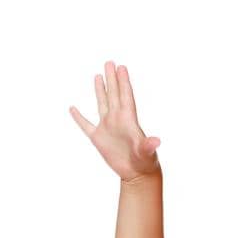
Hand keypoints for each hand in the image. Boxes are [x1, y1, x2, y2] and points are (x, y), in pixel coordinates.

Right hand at [69, 61, 160, 181]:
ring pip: (102, 104)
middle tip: (110, 62)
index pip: (126, 96)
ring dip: (100, 90)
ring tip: (98, 76)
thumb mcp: (146, 153)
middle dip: (112, 79)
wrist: (136, 175)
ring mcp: (107, 128)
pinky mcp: (98, 139)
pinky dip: (78, 118)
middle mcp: (117, 120)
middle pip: (114, 95)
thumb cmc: (145, 163)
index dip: (124, 82)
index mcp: (128, 120)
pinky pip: (86, 125)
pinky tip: (72, 109)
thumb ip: (148, 145)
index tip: (121, 67)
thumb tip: (157, 141)